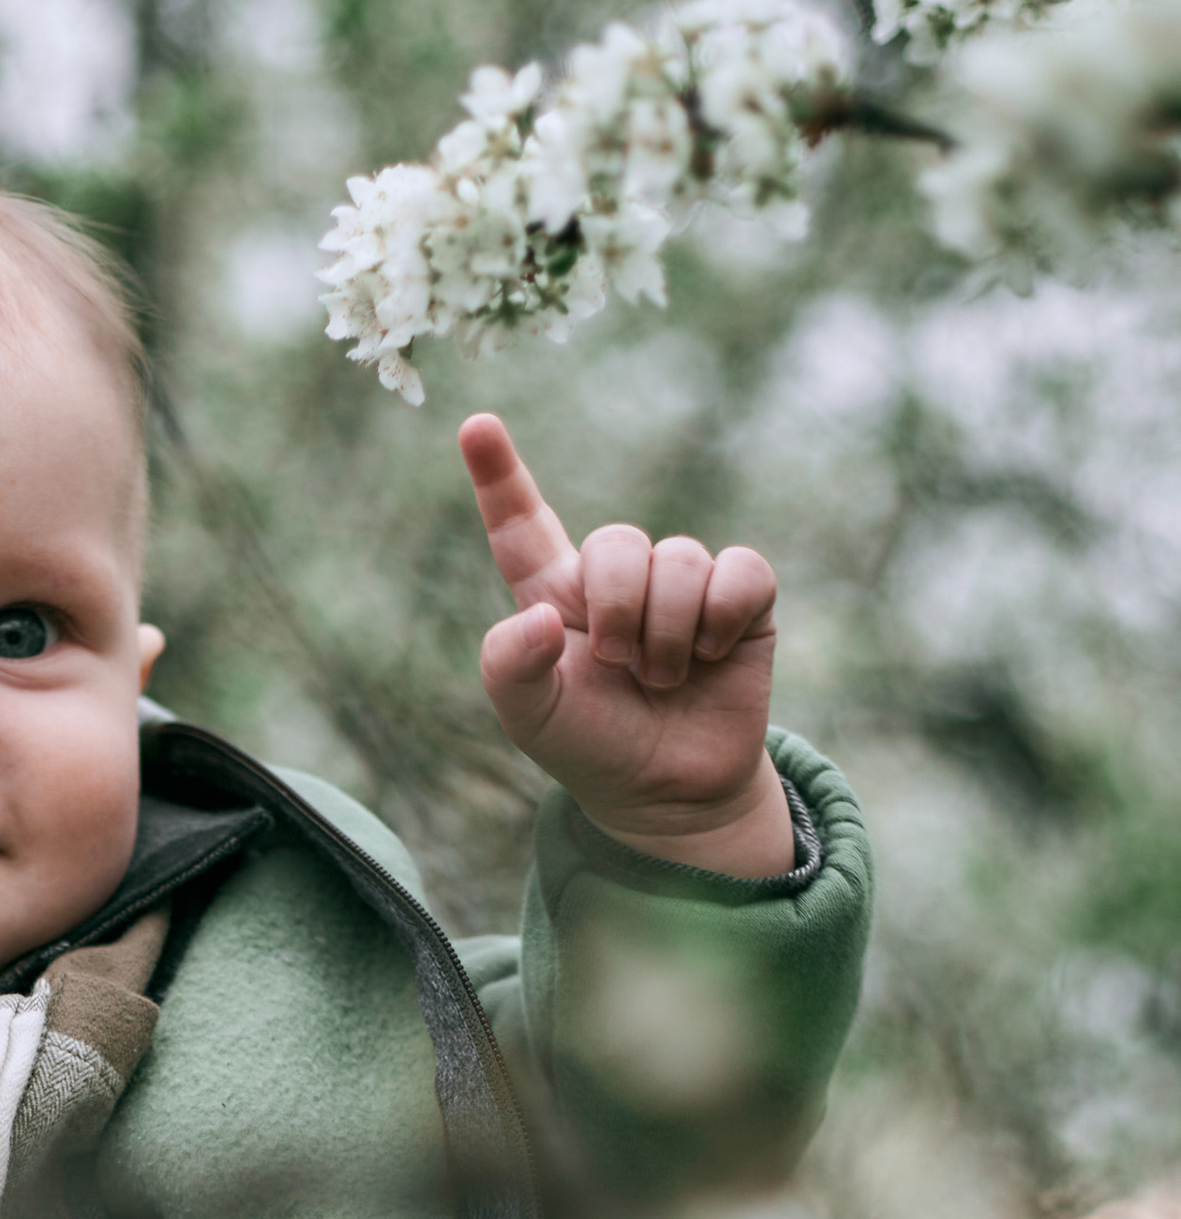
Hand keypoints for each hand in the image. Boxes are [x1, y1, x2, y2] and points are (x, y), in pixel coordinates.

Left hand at [461, 413, 793, 879]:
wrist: (668, 791)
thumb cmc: (592, 748)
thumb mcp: (531, 718)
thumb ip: (508, 665)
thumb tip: (542, 620)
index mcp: (552, 596)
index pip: (521, 525)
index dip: (499, 475)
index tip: (477, 426)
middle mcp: (617, 578)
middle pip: (618, 542)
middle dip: (620, 608)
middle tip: (620, 667)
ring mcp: (681, 583)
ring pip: (681, 560)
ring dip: (670, 632)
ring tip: (663, 680)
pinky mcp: (742, 598)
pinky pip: (741, 570)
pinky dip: (725, 615)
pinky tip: (714, 656)